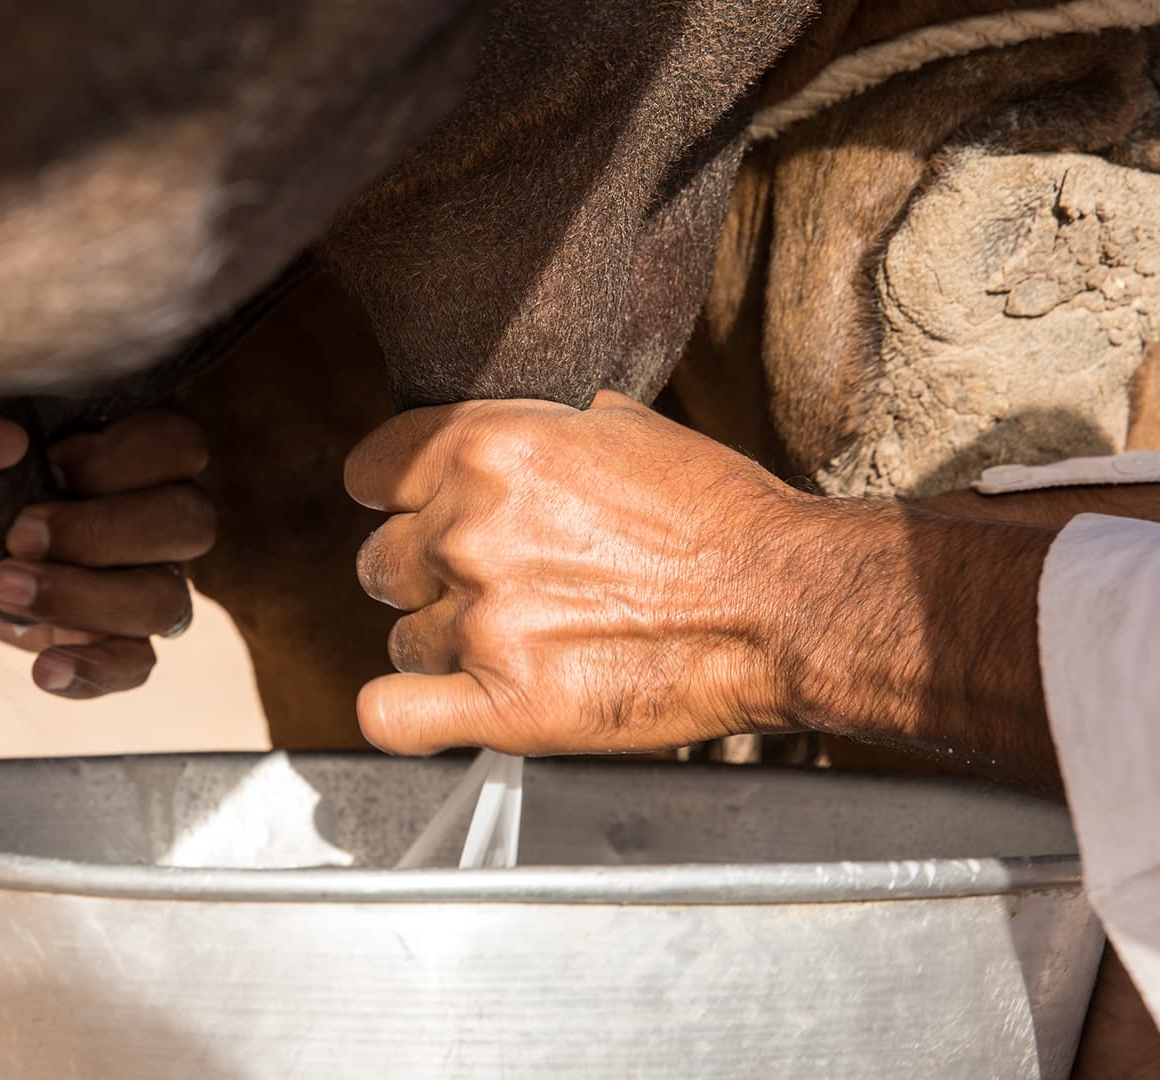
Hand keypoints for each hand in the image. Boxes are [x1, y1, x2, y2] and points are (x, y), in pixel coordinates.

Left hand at [0, 409, 215, 698]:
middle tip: (20, 536)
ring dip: (87, 597)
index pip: (179, 446)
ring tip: (5, 588)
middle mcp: (163, 516)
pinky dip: (93, 672)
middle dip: (103, 532)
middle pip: (191, 523)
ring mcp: (151, 583)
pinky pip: (136, 666)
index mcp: (141, 450)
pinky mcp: (120, 641)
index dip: (121, 458)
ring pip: (169, 600)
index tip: (51, 462)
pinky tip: (44, 670)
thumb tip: (0, 443)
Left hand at [344, 391, 820, 755]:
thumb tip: (498, 438)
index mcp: (487, 449)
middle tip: (494, 587)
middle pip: (381, 563)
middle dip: (428, 576)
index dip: (398, 498)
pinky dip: (407, 715)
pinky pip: (390, 716)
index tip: (419, 515)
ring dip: (444, 646)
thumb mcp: (620, 426)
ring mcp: (482, 621)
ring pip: (401, 640)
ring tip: (515, 644)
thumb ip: (533, 433)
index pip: (374, 473)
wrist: (785, 601)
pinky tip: (444, 704)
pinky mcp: (505, 704)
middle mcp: (469, 532)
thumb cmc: (719, 515)